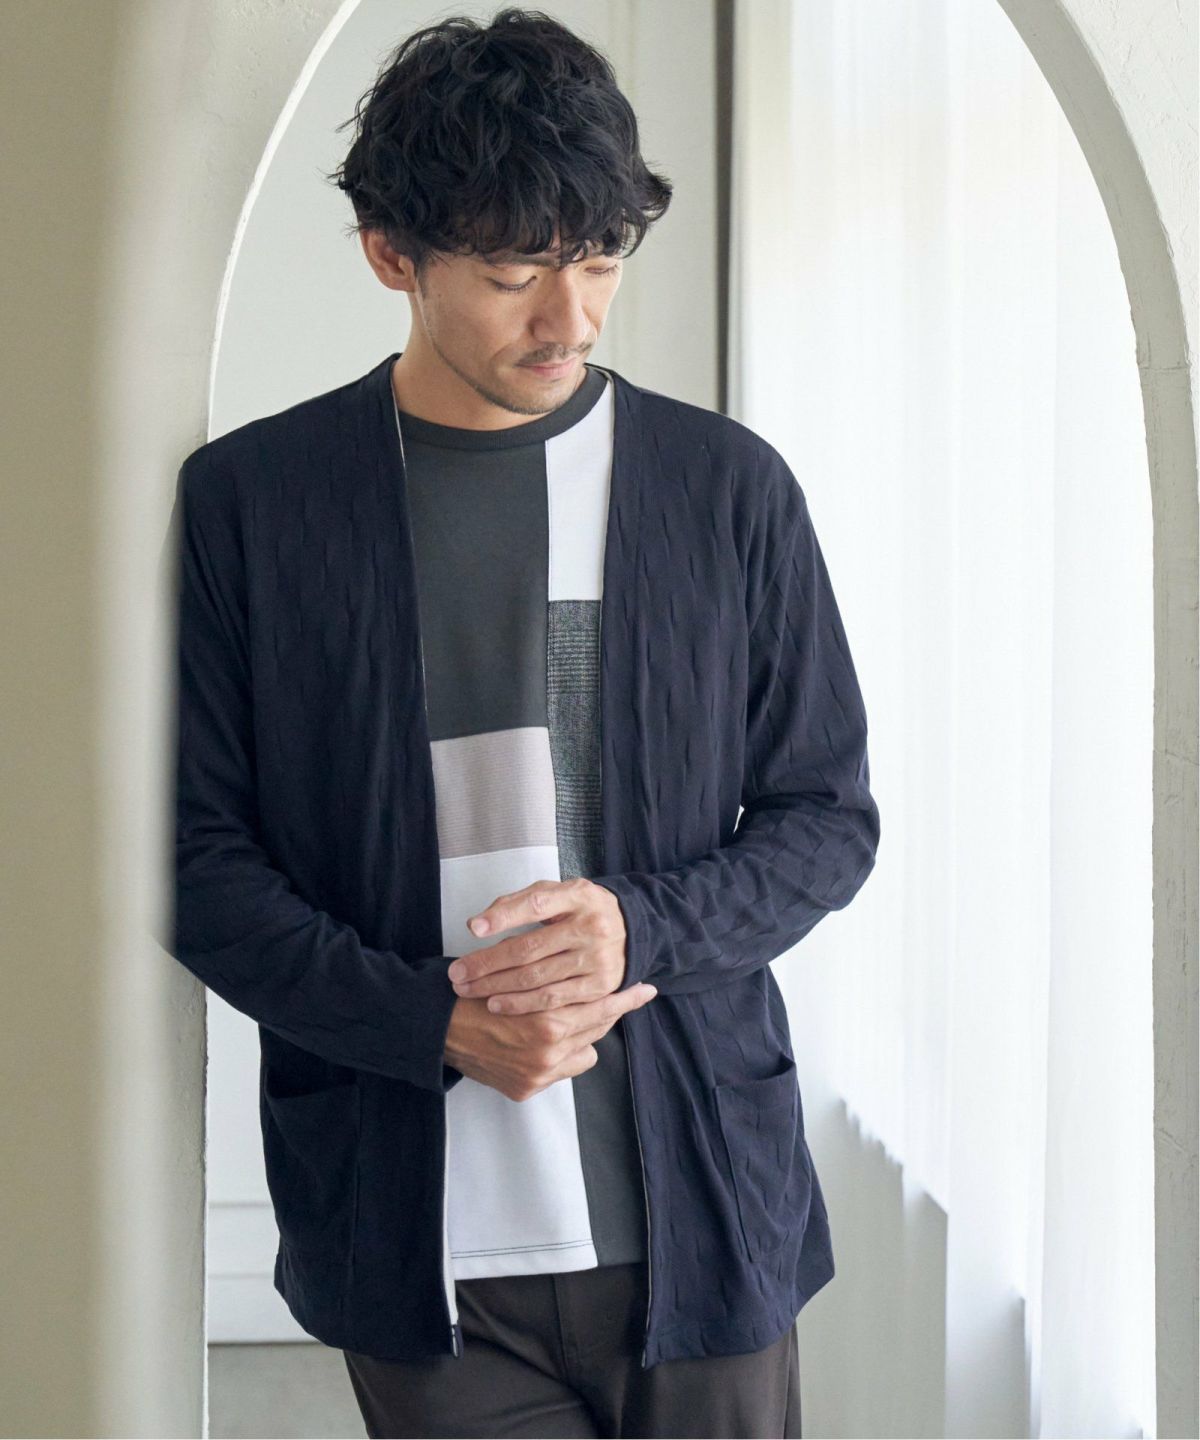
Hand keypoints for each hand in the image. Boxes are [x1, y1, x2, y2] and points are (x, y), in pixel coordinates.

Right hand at [444, 984, 657, 1102]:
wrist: (437, 1027)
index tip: (645, 989)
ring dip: (584, 1034)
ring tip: (579, 1014)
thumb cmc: (476, 995)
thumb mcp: (519, 980)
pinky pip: (563, 1070)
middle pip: (597, 1032)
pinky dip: (562, 1055)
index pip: (600, 1010)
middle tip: (632, 994)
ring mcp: (537, 1075)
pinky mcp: (526, 1088)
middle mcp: (546, 1055)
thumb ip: (554, 987)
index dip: (625, 998)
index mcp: (546, 1024)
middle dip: (611, 1011)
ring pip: (585, 1052)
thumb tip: (589, 982)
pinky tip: (554, 1039)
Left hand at [448, 877, 629, 1013]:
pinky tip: (498, 1004)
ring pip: (538, 977)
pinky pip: (555, 999)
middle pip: (530, 948)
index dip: (503, 917)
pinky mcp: (601, 986)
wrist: (631, 929)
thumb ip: (517, 902)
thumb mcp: (556, 893)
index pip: (535, 904)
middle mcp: (591, 926)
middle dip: (488, 963)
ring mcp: (598, 958)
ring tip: (470, 990)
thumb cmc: (580, 911)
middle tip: (457, 973)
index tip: (474, 929)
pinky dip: (523, 1004)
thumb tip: (478, 924)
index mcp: (578, 896)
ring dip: (498, 987)